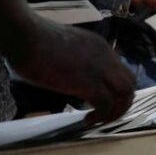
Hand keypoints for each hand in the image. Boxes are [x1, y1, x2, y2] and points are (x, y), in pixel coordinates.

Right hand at [7, 19, 135, 123]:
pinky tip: (86, 120)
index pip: (121, 70)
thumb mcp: (64, 45)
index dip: (115, 90)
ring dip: (115, 111)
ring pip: (125, 93)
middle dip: (122, 103)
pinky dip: (100, 116)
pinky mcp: (87, 82)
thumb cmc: (34, 39)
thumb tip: (69, 73)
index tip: (103, 101)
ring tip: (97, 120)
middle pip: (130, 83)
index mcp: (99, 46)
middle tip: (105, 114)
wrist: (26, 35)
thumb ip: (74, 57)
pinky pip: (106, 104)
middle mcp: (105, 56)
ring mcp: (98, 68)